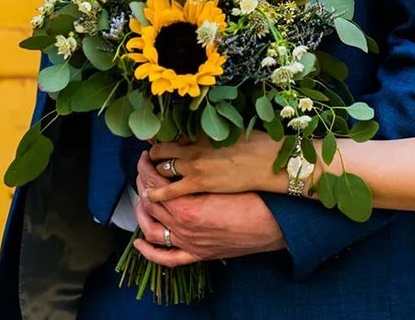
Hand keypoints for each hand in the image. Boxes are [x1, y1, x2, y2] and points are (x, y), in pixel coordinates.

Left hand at [132, 158, 285, 267]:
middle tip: (145, 169)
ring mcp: (189, 243)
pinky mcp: (198, 254)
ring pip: (152, 227)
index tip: (147, 156)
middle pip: (151, 202)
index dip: (147, 167)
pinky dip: (149, 251)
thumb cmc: (254, 196)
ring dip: (142, 210)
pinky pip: (166, 258)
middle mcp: (183, 227)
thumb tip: (181, 155)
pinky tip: (139, 242)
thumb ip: (197, 172)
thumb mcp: (222, 179)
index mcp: (187, 206)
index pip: (155, 184)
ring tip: (142, 195)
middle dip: (144, 182)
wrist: (275, 224)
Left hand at [142, 132, 285, 201]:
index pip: (170, 137)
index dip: (160, 142)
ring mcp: (194, 168)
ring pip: (160, 171)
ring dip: (151, 174)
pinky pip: (169, 192)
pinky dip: (156, 193)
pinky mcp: (198, 186)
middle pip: (160, 152)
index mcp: (200, 133)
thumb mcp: (232, 130)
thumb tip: (201, 132)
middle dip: (152, 157)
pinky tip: (149, 195)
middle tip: (149, 161)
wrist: (270, 163)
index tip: (155, 144)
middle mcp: (193, 148)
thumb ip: (211, 133)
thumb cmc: (257, 145)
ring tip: (148, 177)